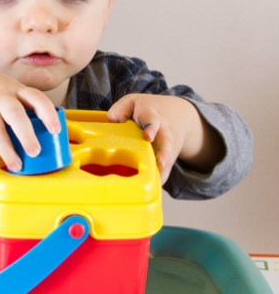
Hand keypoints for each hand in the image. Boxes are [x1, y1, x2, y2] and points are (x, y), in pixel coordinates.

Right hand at [0, 64, 60, 171]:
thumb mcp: (14, 91)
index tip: (56, 130)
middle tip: (35, 152)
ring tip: (16, 165)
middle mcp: (1, 96)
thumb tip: (48, 136)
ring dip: (6, 150)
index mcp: (17, 90)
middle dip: (26, 135)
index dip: (48, 114)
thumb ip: (26, 108)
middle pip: (15, 115)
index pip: (37, 98)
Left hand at [107, 93, 223, 182]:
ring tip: (156, 182)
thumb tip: (112, 120)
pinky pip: (165, 172)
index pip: (152, 120)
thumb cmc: (149, 109)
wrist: (180, 115)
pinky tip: (150, 191)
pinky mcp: (168, 159)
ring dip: (163, 172)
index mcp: (153, 116)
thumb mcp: (133, 102)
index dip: (151, 127)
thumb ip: (121, 108)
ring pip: (168, 161)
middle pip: (167, 143)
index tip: (148, 136)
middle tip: (161, 163)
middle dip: (164, 153)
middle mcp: (164, 132)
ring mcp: (168, 147)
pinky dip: (159, 181)